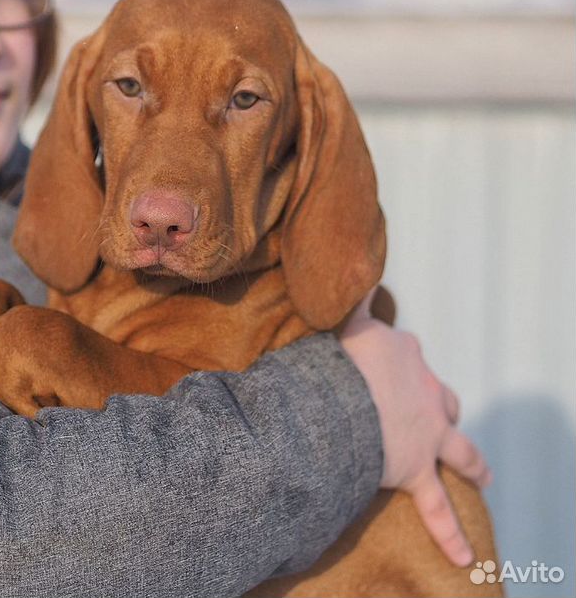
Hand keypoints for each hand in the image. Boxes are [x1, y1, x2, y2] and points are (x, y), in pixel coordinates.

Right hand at [340, 291, 491, 567]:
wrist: (341, 394)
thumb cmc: (338, 356)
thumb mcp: (345, 317)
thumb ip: (348, 296)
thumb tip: (347, 266)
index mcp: (403, 355)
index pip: (409, 354)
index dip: (402, 359)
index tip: (389, 359)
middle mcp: (424, 392)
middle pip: (443, 399)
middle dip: (443, 405)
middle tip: (440, 413)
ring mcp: (426, 433)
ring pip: (458, 449)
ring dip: (471, 463)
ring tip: (485, 476)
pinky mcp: (416, 470)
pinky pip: (435, 507)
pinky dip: (449, 531)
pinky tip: (463, 556)